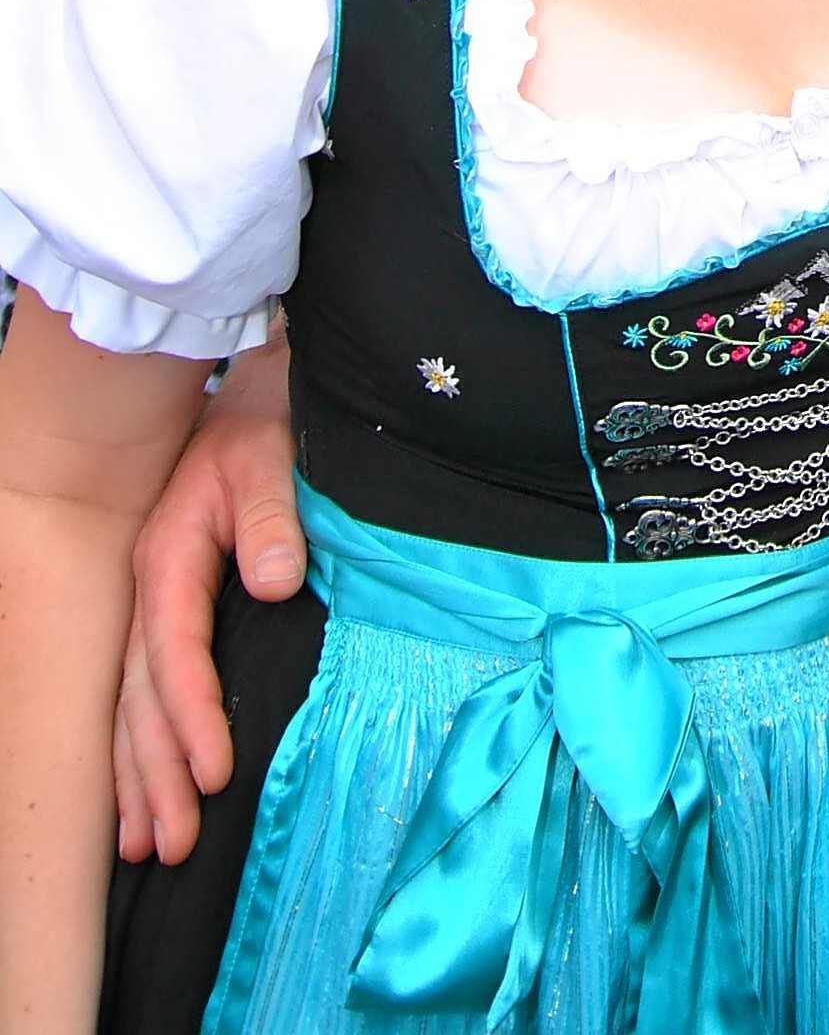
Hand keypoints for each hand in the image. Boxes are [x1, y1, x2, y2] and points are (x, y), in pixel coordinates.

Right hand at [112, 327, 305, 864]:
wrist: (253, 402)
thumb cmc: (265, 429)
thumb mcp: (271, 458)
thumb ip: (274, 517)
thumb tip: (277, 581)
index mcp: (169, 556)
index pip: (175, 651)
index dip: (193, 714)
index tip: (215, 771)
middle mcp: (149, 591)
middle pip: (142, 697)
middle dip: (157, 774)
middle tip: (179, 843)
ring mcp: (150, 608)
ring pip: (132, 709)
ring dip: (139, 779)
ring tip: (152, 846)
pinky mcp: (167, 617)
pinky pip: (140, 697)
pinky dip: (136, 754)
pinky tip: (141, 803)